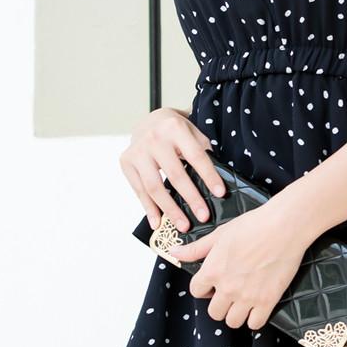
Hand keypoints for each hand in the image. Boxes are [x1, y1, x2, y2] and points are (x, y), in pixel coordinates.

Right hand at [119, 106, 226, 233]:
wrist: (150, 121)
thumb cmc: (177, 131)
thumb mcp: (193, 132)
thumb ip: (204, 152)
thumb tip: (216, 183)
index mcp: (176, 128)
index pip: (196, 156)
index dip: (209, 176)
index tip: (219, 193)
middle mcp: (154, 138)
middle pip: (175, 174)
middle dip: (191, 198)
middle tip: (203, 216)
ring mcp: (138, 151)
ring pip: (154, 186)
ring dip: (170, 209)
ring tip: (183, 225)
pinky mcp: (126, 162)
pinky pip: (139, 190)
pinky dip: (149, 208)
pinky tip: (157, 222)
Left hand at [175, 199, 308, 331]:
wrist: (283, 226)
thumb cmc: (252, 225)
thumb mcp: (219, 234)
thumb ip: (196, 248)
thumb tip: (174, 251)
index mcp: (212, 270)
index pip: (196, 292)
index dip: (204, 289)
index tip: (213, 285)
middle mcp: (227, 287)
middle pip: (214, 312)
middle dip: (220, 304)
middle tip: (230, 294)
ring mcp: (247, 296)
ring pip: (232, 322)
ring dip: (236, 314)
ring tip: (243, 302)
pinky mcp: (267, 301)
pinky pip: (255, 324)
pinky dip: (255, 319)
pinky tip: (257, 307)